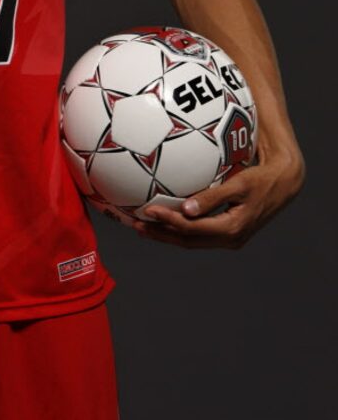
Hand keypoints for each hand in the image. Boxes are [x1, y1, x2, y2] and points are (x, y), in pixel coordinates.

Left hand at [133, 139, 304, 248]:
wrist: (283, 184)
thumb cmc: (261, 179)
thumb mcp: (239, 184)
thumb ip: (213, 197)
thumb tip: (186, 208)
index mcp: (231, 228)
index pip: (191, 228)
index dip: (168, 221)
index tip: (147, 209)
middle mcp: (230, 239)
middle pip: (187, 241)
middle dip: (160, 234)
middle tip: (135, 225)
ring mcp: (230, 239)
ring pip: (192, 241)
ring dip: (167, 235)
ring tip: (143, 228)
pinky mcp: (228, 233)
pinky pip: (199, 235)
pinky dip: (180, 230)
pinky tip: (165, 222)